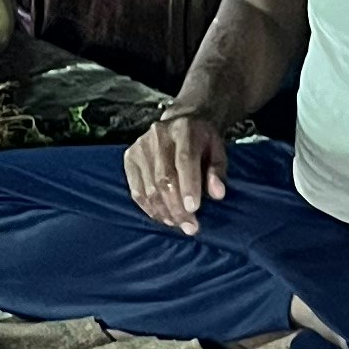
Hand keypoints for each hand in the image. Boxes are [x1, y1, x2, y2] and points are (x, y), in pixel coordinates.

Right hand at [124, 107, 228, 233]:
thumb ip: (217, 171)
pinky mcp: (130, 157)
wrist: (179, 121)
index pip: (184, 160)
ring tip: (178, 224)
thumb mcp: (217, 150)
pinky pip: (136, 189)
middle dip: (177, 206)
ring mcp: (141, 146)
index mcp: (184, 129)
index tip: (194, 210)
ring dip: (164, 211)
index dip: (189, 186)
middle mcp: (159, 135)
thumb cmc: (202, 142)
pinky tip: (163, 217)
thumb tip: (218, 194)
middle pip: (165, 178)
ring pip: (150, 187)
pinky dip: (149, 208)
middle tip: (190, 226)